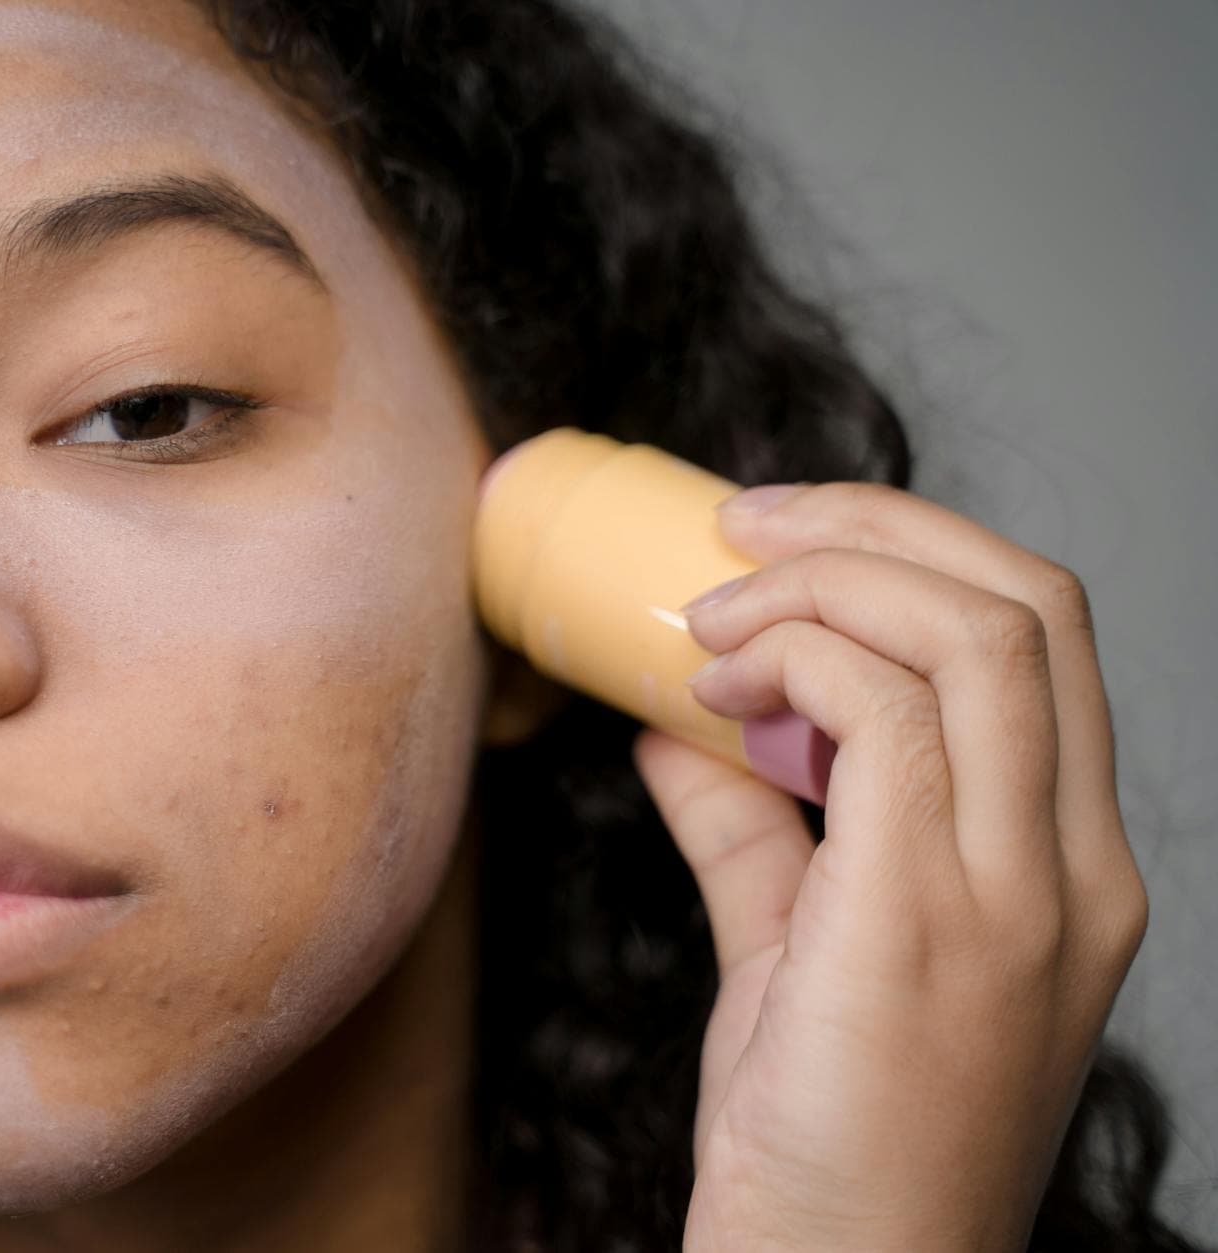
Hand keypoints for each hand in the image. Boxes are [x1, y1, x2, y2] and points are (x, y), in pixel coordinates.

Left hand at [632, 481, 1148, 1250]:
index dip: (909, 550)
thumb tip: (676, 729)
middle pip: (1028, 600)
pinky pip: (893, 716)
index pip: (1037, 635)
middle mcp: (1073, 868)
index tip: (778, 542)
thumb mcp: (797, 953)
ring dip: (822, 584)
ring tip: (711, 620)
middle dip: (873, 524)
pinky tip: (708, 696)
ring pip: (978, 630)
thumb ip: (753, 832)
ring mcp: (1022, 894)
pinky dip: (796, 663)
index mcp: (1064, 865)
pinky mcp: (939, 920)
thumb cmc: (826, 1137)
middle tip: (738, 529)